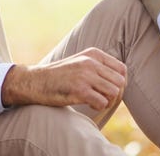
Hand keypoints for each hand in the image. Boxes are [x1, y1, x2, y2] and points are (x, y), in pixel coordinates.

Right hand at [1, 47, 126, 110]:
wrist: (35, 81)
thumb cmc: (60, 75)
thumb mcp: (80, 62)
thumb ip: (100, 67)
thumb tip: (124, 81)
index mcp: (92, 53)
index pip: (122, 69)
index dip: (117, 82)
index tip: (104, 86)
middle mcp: (90, 62)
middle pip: (120, 82)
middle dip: (112, 92)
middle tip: (98, 94)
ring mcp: (85, 75)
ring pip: (114, 93)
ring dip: (105, 100)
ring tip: (91, 98)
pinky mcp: (80, 90)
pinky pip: (102, 102)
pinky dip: (96, 106)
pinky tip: (84, 101)